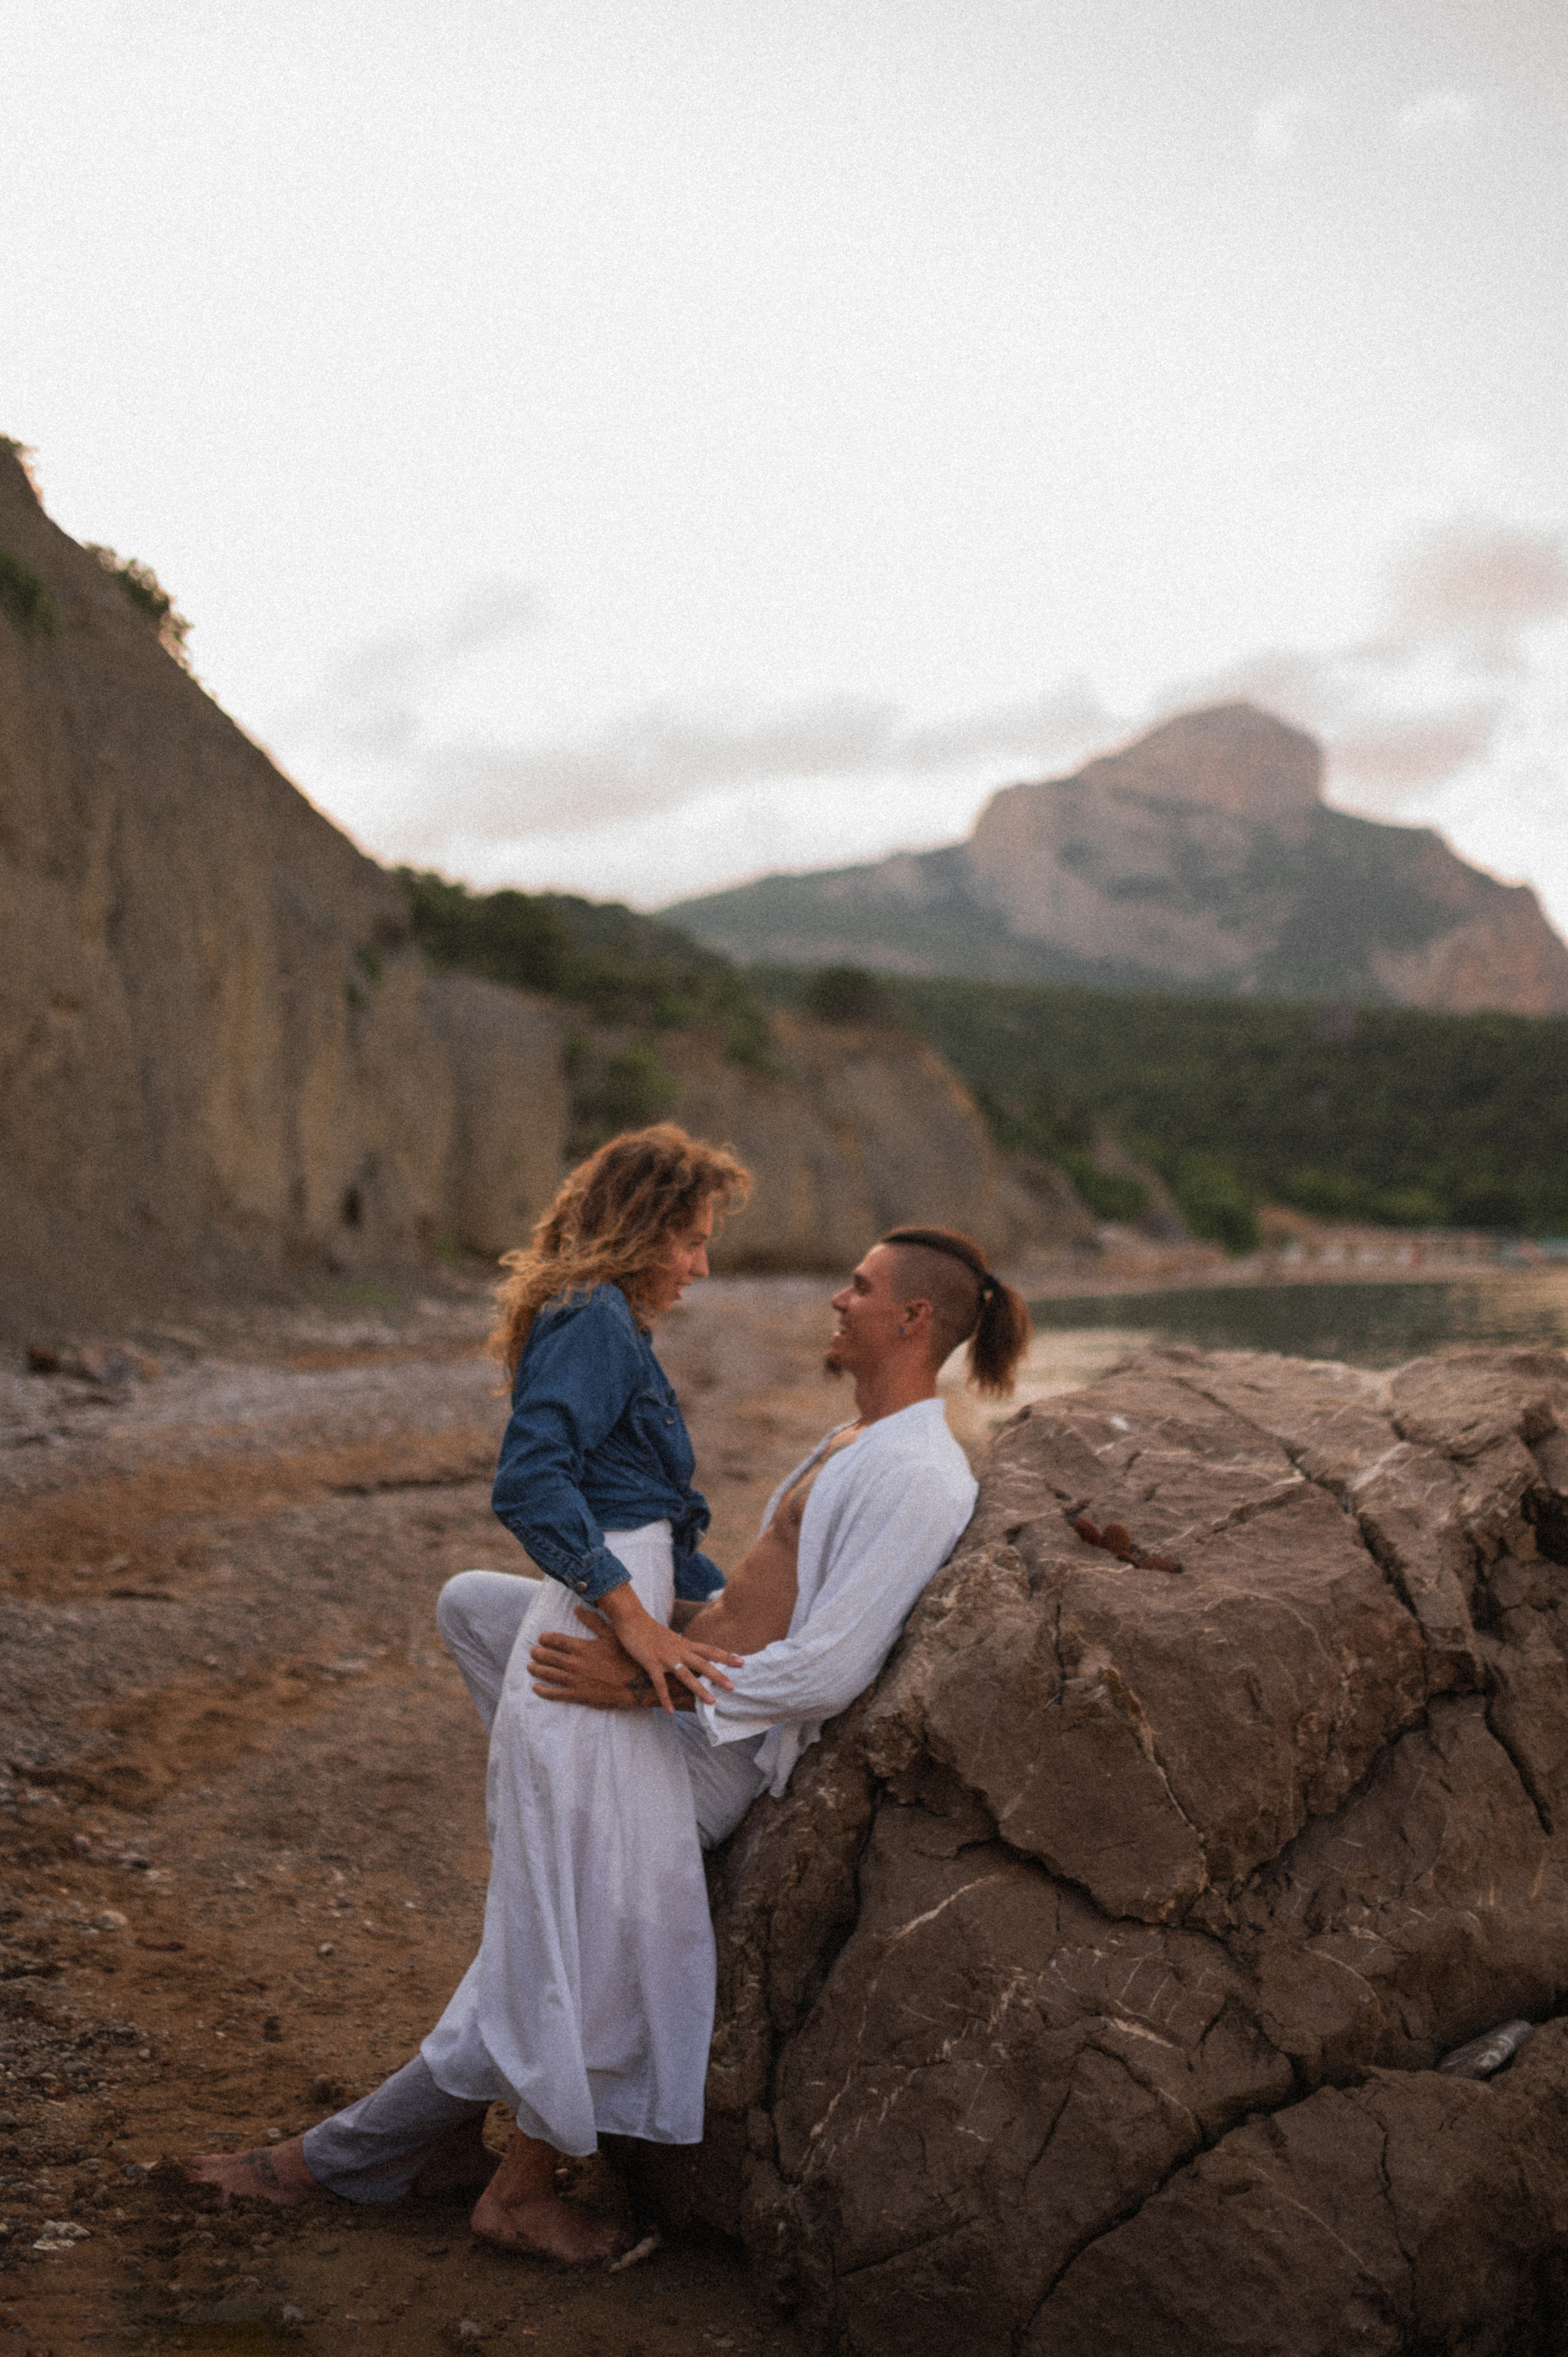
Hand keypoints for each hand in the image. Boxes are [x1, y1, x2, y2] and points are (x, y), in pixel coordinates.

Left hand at [530, 1617, 649, 1710]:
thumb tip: (576, 1609)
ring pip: (548, 1673)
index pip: (555, 1640)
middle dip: (537, 1653)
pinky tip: (536, 1687)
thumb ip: (593, 1621)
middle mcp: (574, 1663)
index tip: (541, 1638)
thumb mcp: (611, 1635)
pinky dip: (543, 1690)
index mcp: (581, 1646)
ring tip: (530, 1667)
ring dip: (536, 1669)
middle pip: (548, 1656)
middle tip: (532, 1652)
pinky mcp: (578, 1695)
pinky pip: (555, 1693)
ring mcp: (575, 1680)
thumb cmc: (625, 1657)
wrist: (636, 1683)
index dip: (545, 1638)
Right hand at [566, 1589, 742, 1713]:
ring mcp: (665, 1656)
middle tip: (733, 1686)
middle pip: (703, 1663)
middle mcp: (678, 1649)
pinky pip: (660, 1683)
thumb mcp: (669, 1638)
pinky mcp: (651, 1662)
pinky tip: (670, 1711)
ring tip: (711, 1701)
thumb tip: (688, 1655)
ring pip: (687, 1674)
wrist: (631, 1618)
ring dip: (699, 1689)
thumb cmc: (648, 1628)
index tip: (741, 1661)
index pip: (709, 1649)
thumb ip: (679, 1647)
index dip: (725, 1656)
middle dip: (719, 1675)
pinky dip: (665, 1698)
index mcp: (684, 1643)